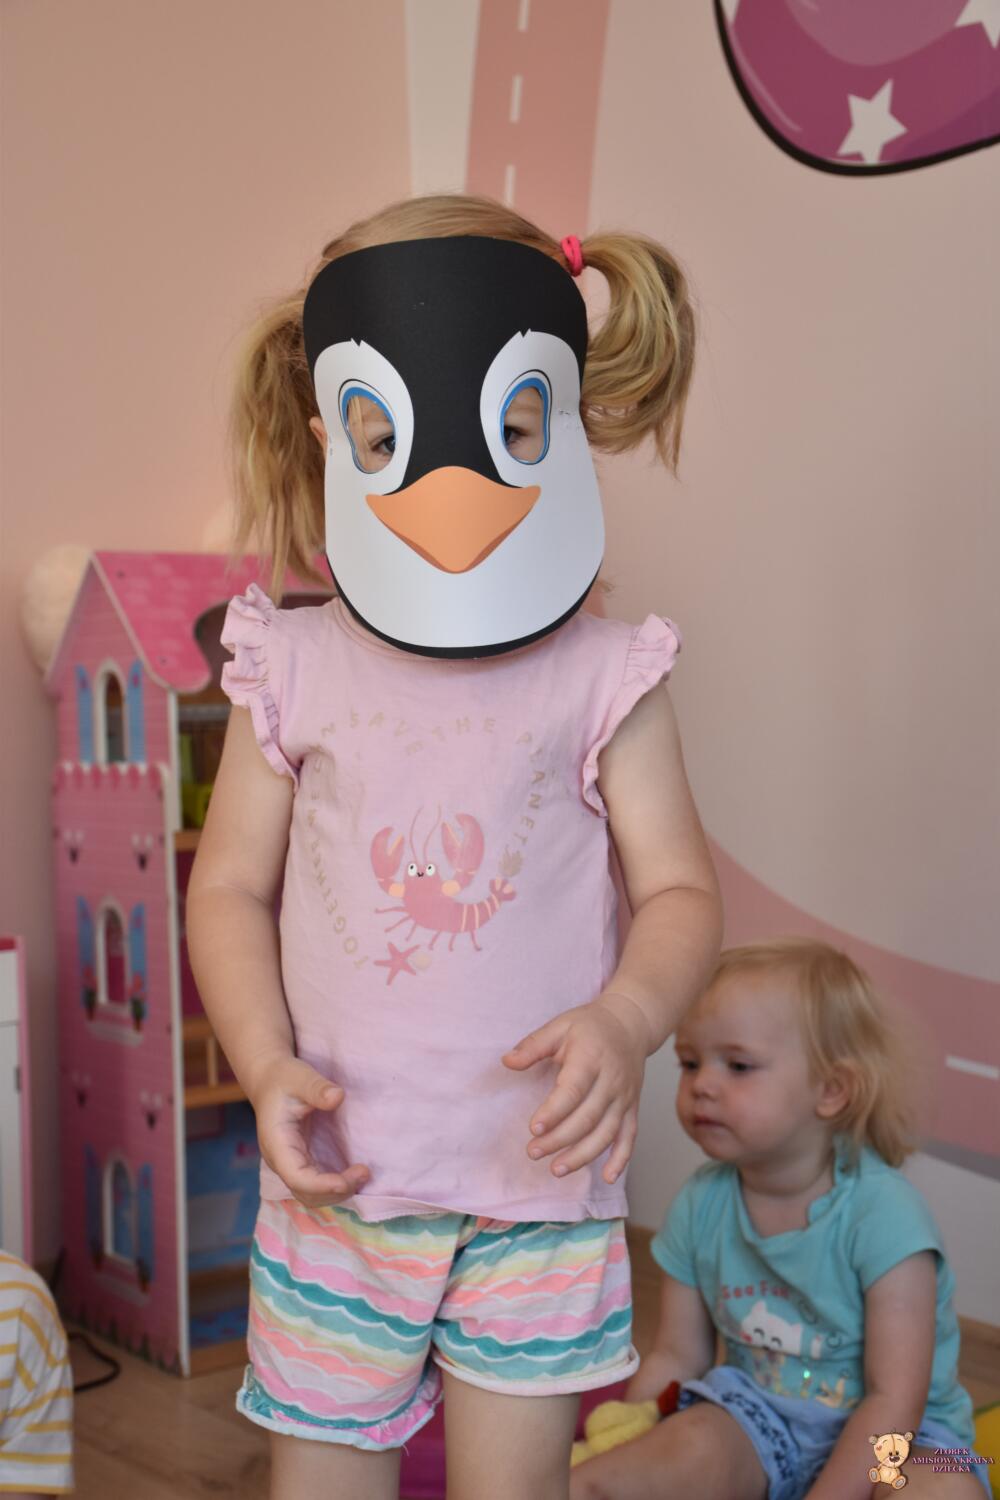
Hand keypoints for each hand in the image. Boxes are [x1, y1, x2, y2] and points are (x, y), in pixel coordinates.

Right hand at [249, 1055, 369, 1208]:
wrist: (271, 1080)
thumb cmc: (285, 1078)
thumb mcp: (300, 1077)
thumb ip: (317, 1088)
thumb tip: (337, 1096)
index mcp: (277, 1143)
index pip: (296, 1177)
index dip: (322, 1185)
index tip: (347, 1180)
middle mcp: (281, 1160)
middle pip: (305, 1193)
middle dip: (335, 1191)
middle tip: (364, 1173)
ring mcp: (290, 1163)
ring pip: (311, 1194)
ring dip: (337, 1192)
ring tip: (363, 1175)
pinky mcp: (301, 1161)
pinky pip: (316, 1184)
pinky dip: (335, 1185)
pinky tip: (354, 1174)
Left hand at [502, 992, 649, 1182]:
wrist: (631, 1023)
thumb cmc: (590, 1026)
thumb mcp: (560, 1025)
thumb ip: (533, 1045)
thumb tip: (507, 1062)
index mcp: (591, 1058)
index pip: (573, 1090)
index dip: (554, 1112)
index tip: (533, 1128)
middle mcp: (612, 1080)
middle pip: (587, 1117)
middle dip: (560, 1139)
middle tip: (533, 1152)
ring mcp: (625, 1096)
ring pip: (607, 1132)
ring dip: (583, 1155)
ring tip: (556, 1168)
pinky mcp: (633, 1107)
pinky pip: (630, 1137)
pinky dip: (621, 1159)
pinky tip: (606, 1178)